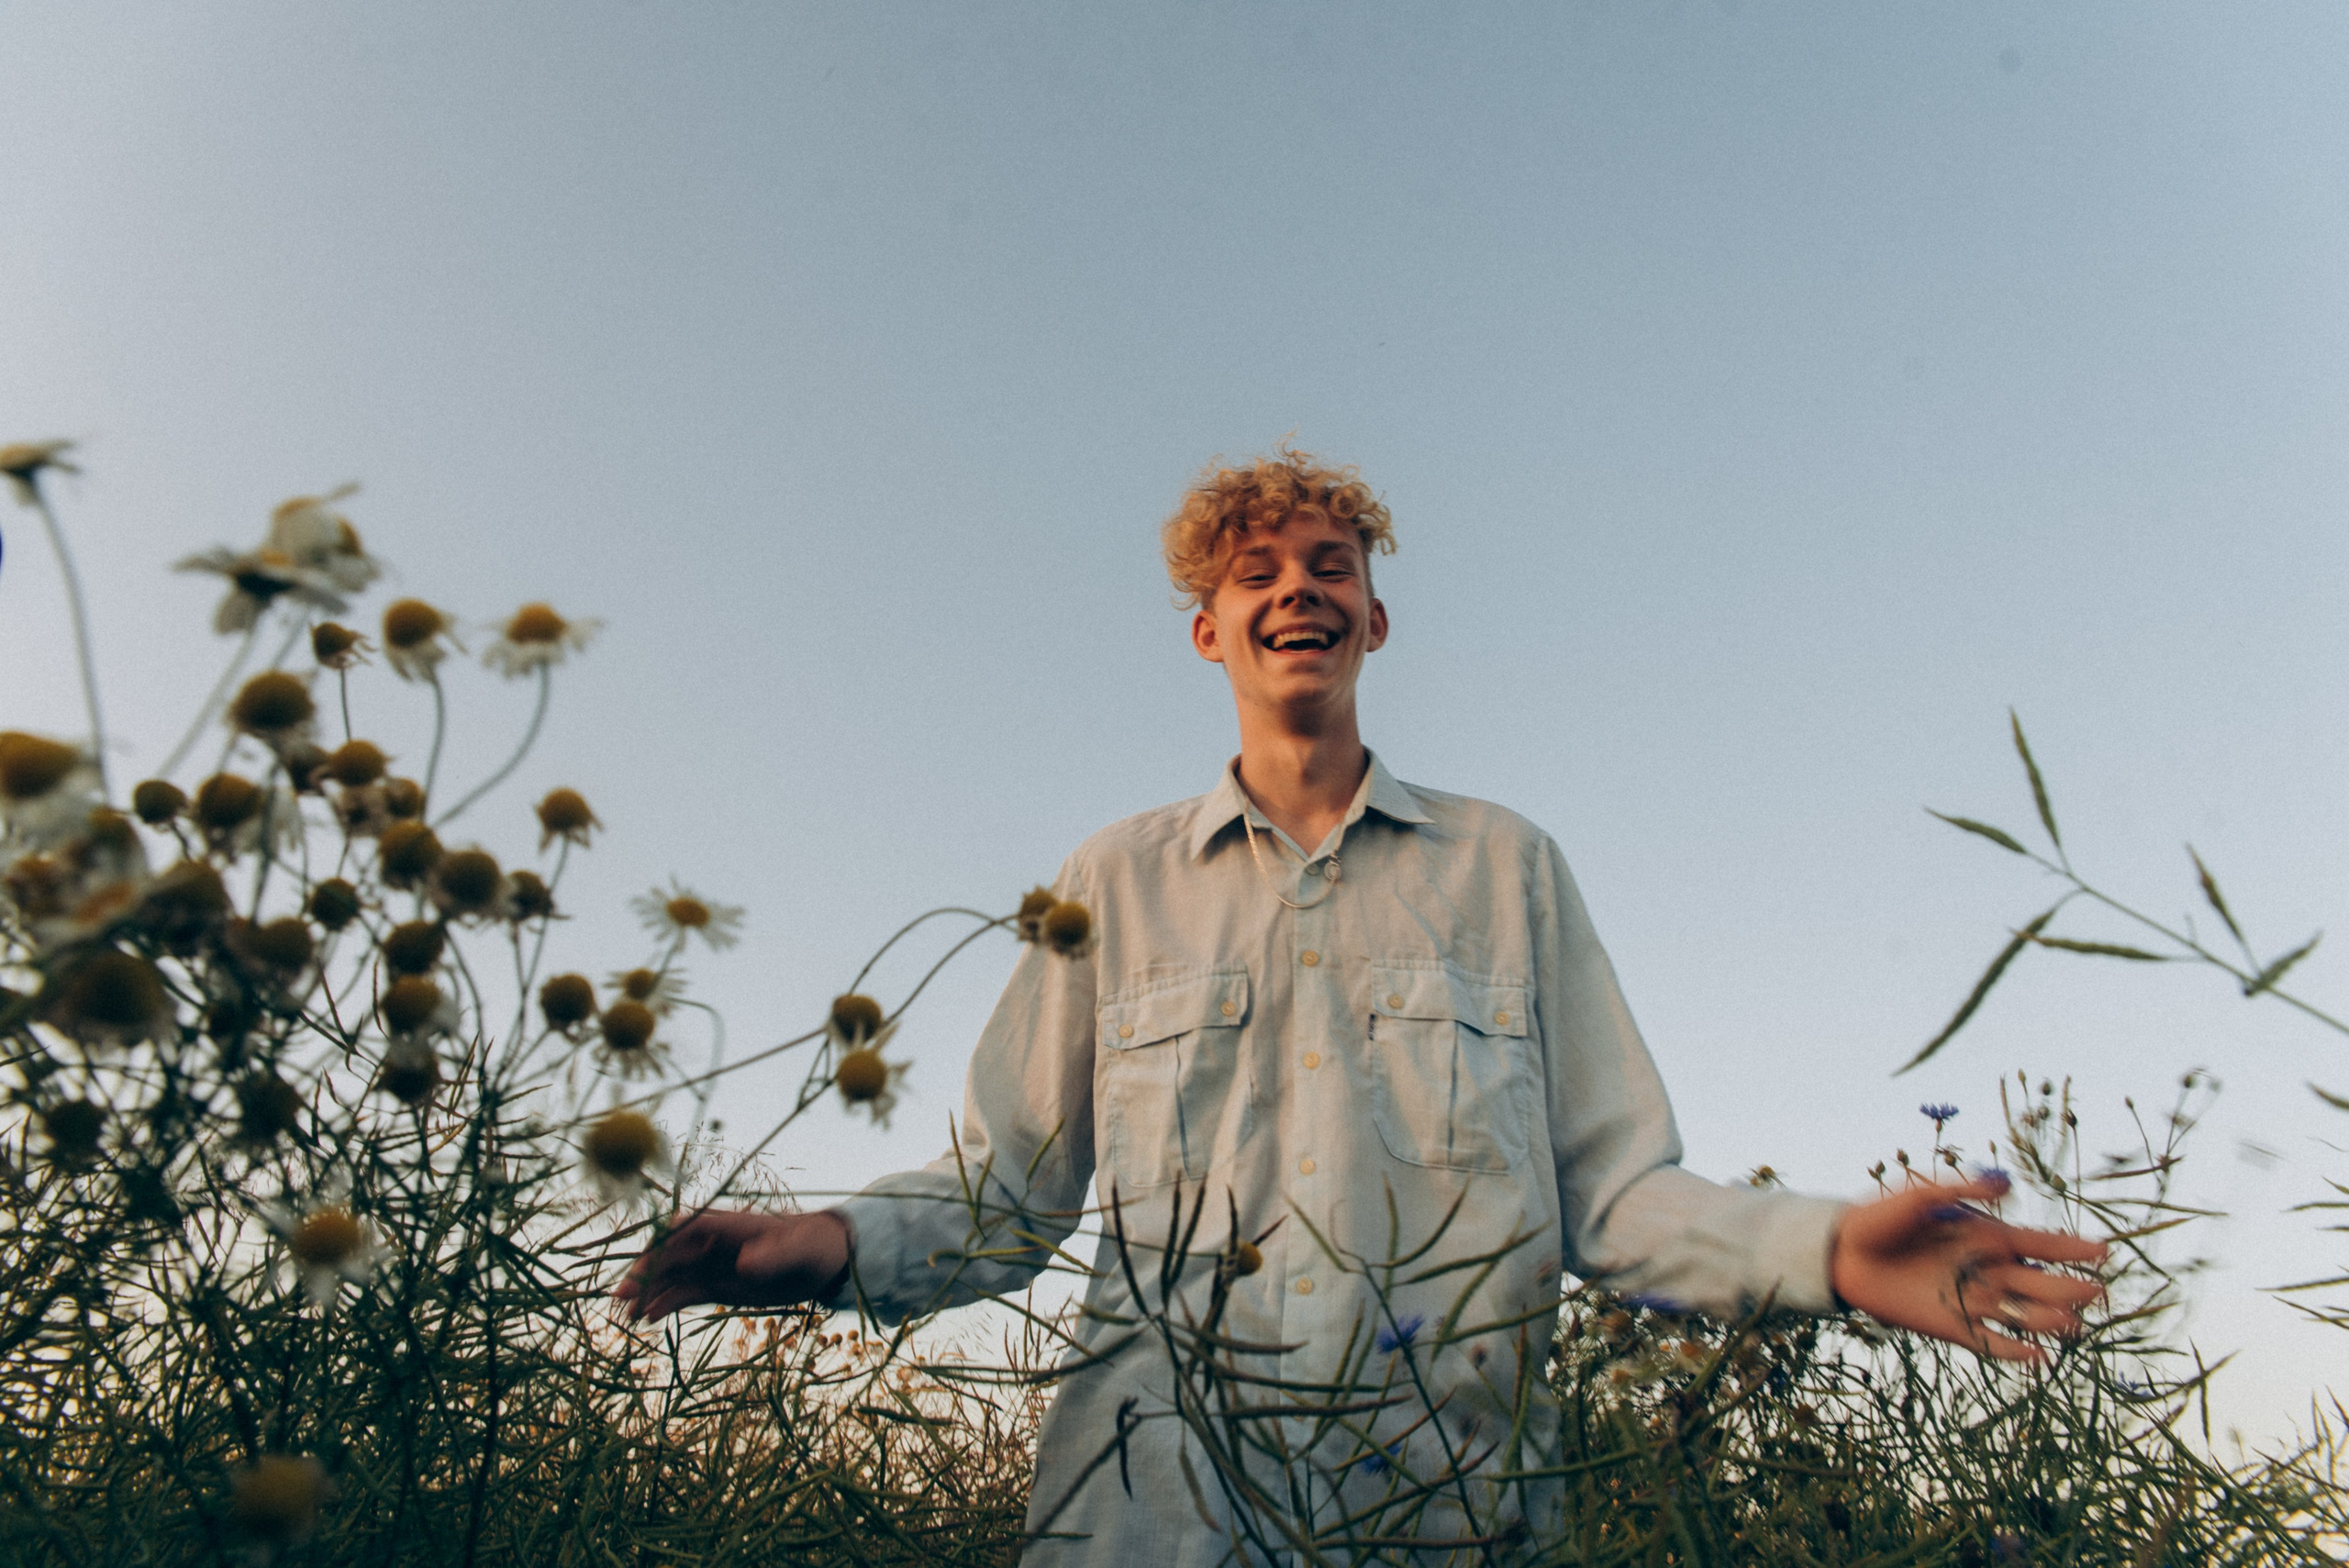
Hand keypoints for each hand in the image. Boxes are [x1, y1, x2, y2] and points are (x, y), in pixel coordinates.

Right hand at [614, 1207, 850, 1323]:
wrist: (825, 1260)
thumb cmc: (813, 1245)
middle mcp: (712, 1244)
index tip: (641, 1265)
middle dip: (644, 1274)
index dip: (660, 1245)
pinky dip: (665, 1303)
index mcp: (727, 1226)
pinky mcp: (717, 1286)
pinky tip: (650, 1319)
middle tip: (621, 1300)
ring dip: (648, 1293)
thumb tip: (745, 1263)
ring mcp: (712, 1265)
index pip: (683, 1229)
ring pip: (671, 1277)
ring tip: (630, 1318)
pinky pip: (684, 1293)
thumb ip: (774, 1256)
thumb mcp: (799, 1251)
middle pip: (668, 1255)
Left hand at [1829, 1174, 2106, 1362]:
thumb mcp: (1920, 1194)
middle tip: (2097, 1293)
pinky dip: (2016, 1352)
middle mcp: (1989, 1269)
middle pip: (2043, 1283)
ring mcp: (1974, 1299)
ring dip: (2051, 1321)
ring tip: (2073, 1323)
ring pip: (2026, 1315)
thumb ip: (1962, 1188)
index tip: (2105, 1252)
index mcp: (1988, 1235)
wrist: (1843, 1253)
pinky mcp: (1953, 1327)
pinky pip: (1993, 1344)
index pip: (2043, 1243)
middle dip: (2072, 1289)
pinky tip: (2040, 1357)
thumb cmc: (1881, 1216)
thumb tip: (2008, 1184)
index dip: (2074, 1248)